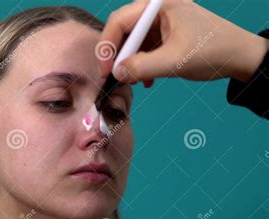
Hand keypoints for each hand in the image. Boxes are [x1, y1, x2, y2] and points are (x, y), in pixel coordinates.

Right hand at [99, 0, 267, 83]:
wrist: (240, 56)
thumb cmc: (212, 52)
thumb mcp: (174, 61)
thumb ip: (142, 67)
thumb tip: (116, 73)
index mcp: (158, 4)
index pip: (119, 21)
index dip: (107, 47)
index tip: (106, 71)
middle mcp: (156, 8)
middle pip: (123, 29)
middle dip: (118, 56)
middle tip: (117, 77)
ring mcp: (161, 20)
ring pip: (132, 40)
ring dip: (130, 62)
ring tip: (135, 81)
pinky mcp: (165, 32)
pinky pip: (143, 46)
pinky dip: (141, 63)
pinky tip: (147, 79)